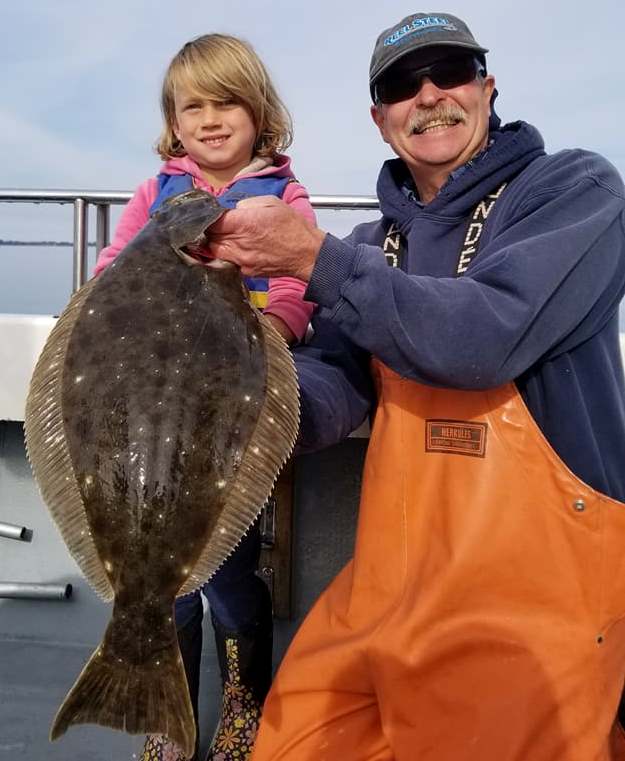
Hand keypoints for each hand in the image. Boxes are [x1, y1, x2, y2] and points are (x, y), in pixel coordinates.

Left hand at [208, 196, 325, 281]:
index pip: (213, 221)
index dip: (210, 216)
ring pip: (215, 252)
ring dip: (216, 243)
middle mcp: (241, 244)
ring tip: (222, 237)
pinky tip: (235, 248)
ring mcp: (243, 260)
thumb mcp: (272, 202)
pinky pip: (228, 262)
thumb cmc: (293, 227)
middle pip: (210, 237)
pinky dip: (227, 255)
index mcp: (245, 223)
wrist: (307, 254)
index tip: (212, 214)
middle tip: (216, 225)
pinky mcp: (247, 271)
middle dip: (210, 230)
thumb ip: (247, 203)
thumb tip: (233, 210)